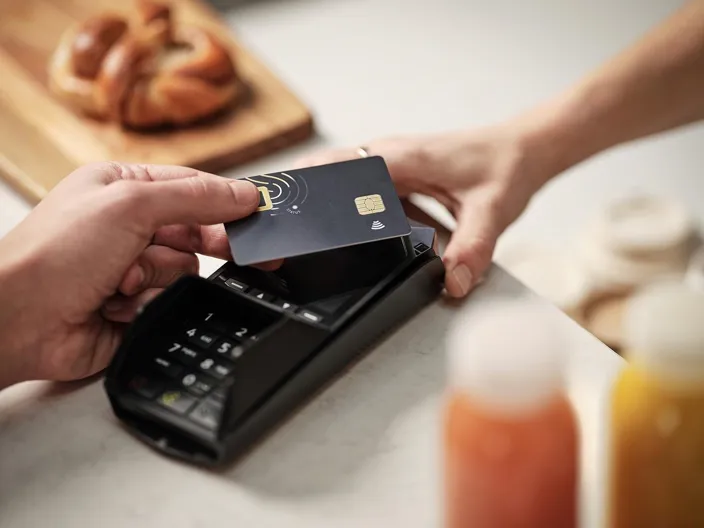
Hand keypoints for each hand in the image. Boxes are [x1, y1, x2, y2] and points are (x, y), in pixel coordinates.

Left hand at [0, 163, 261, 388]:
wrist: (17, 321)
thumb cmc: (54, 254)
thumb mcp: (130, 204)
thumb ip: (194, 197)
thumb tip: (244, 194)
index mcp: (123, 187)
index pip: (193, 188)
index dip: (229, 201)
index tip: (261, 212)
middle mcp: (128, 226)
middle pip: (196, 231)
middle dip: (207, 243)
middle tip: (247, 253)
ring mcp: (130, 267)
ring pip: (184, 269)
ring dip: (157, 277)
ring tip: (122, 280)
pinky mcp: (132, 305)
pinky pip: (168, 300)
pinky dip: (145, 304)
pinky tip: (115, 303)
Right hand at [295, 124, 555, 296]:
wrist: (523, 149)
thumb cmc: (506, 166)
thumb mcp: (492, 210)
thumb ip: (471, 248)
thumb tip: (451, 283)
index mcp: (400, 157)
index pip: (337, 168)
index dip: (307, 189)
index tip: (285, 210)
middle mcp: (389, 157)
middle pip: (330, 175)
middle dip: (306, 199)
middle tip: (286, 231)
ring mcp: (392, 166)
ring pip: (344, 183)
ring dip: (328, 205)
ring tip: (307, 235)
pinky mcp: (400, 177)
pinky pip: (366, 193)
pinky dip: (356, 212)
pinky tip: (355, 237)